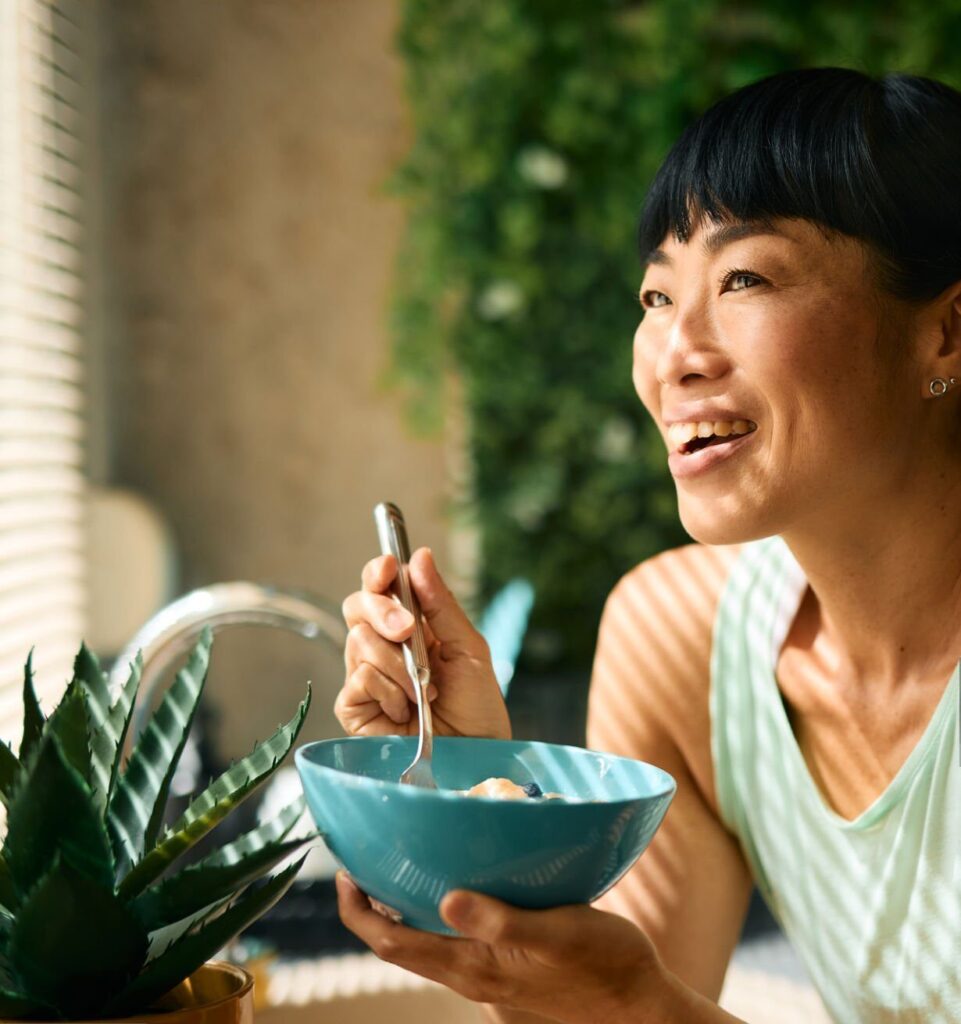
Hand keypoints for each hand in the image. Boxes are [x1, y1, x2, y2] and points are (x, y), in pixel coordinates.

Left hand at [335, 873, 669, 1023]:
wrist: (636, 1003)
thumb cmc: (602, 964)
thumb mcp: (555, 932)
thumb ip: (500, 919)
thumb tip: (446, 897)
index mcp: (473, 966)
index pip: (391, 944)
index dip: (358, 912)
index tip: (345, 873)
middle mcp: (470, 973)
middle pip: (398, 945)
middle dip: (369, 908)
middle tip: (360, 862)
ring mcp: (486, 974)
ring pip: (422, 944)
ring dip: (398, 910)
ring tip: (396, 866)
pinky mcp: (504, 967)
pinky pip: (451, 941)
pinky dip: (432, 913)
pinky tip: (451, 882)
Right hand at [336, 547, 510, 739]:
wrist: (476, 754)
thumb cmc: (477, 704)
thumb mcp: (469, 647)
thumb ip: (441, 604)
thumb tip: (419, 556)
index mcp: (411, 626)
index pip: (380, 587)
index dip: (378, 572)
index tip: (389, 567)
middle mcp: (384, 646)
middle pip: (357, 606)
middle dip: (382, 611)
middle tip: (407, 630)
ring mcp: (366, 676)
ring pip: (358, 641)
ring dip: (398, 664)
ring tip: (424, 689)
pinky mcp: (355, 707)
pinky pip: (359, 679)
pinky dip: (389, 691)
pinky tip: (406, 709)